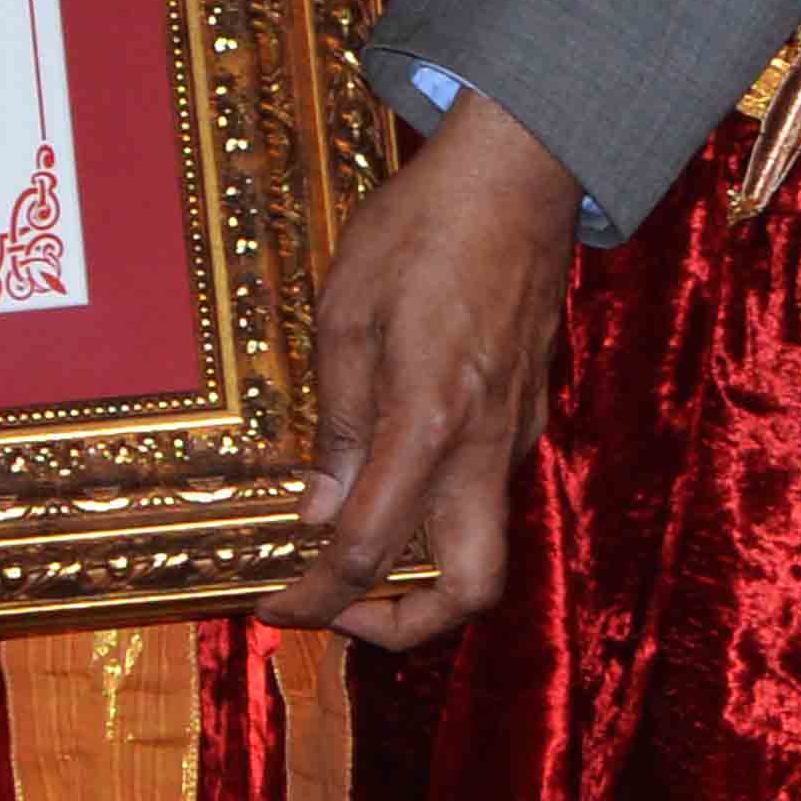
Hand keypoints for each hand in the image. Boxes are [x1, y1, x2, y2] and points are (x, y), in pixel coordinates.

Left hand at [270, 89, 587, 655]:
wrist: (520, 176)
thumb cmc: (422, 229)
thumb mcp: (345, 316)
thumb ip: (337, 423)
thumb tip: (320, 511)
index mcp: (431, 423)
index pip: (373, 550)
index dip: (319, 599)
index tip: (274, 612)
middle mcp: (487, 445)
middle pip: (472, 589)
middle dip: (404, 624)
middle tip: (335, 605)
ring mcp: (518, 432)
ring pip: (484, 545)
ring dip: (420, 570)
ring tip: (346, 548)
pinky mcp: (527, 412)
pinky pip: (485, 491)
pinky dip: (437, 514)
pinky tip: (384, 480)